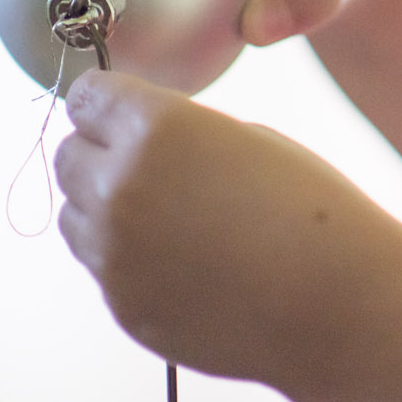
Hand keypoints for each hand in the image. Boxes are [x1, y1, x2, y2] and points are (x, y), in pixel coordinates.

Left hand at [55, 70, 401, 392]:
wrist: (334, 300)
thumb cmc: (310, 211)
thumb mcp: (249, 138)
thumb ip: (182, 135)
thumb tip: (144, 147)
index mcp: (157, 130)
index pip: (87, 96)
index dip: (108, 100)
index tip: (120, 107)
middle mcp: (121, 188)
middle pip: (68, 155)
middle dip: (100, 151)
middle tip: (153, 163)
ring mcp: (115, 254)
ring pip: (75, 215)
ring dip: (106, 206)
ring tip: (170, 214)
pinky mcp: (121, 304)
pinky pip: (102, 268)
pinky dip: (129, 257)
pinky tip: (185, 258)